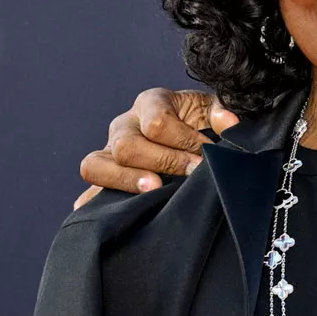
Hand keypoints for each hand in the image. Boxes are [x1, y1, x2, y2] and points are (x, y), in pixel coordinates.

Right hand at [74, 89, 239, 207]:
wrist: (186, 135)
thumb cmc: (199, 121)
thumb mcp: (212, 110)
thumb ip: (221, 112)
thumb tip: (228, 122)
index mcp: (151, 103)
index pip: (157, 121)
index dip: (184, 140)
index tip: (206, 154)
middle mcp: (125, 124)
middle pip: (127, 145)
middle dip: (163, 161)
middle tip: (191, 173)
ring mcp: (108, 151)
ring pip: (96, 165)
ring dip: (127, 180)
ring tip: (154, 189)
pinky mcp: (102, 175)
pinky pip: (88, 189)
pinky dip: (94, 202)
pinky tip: (114, 212)